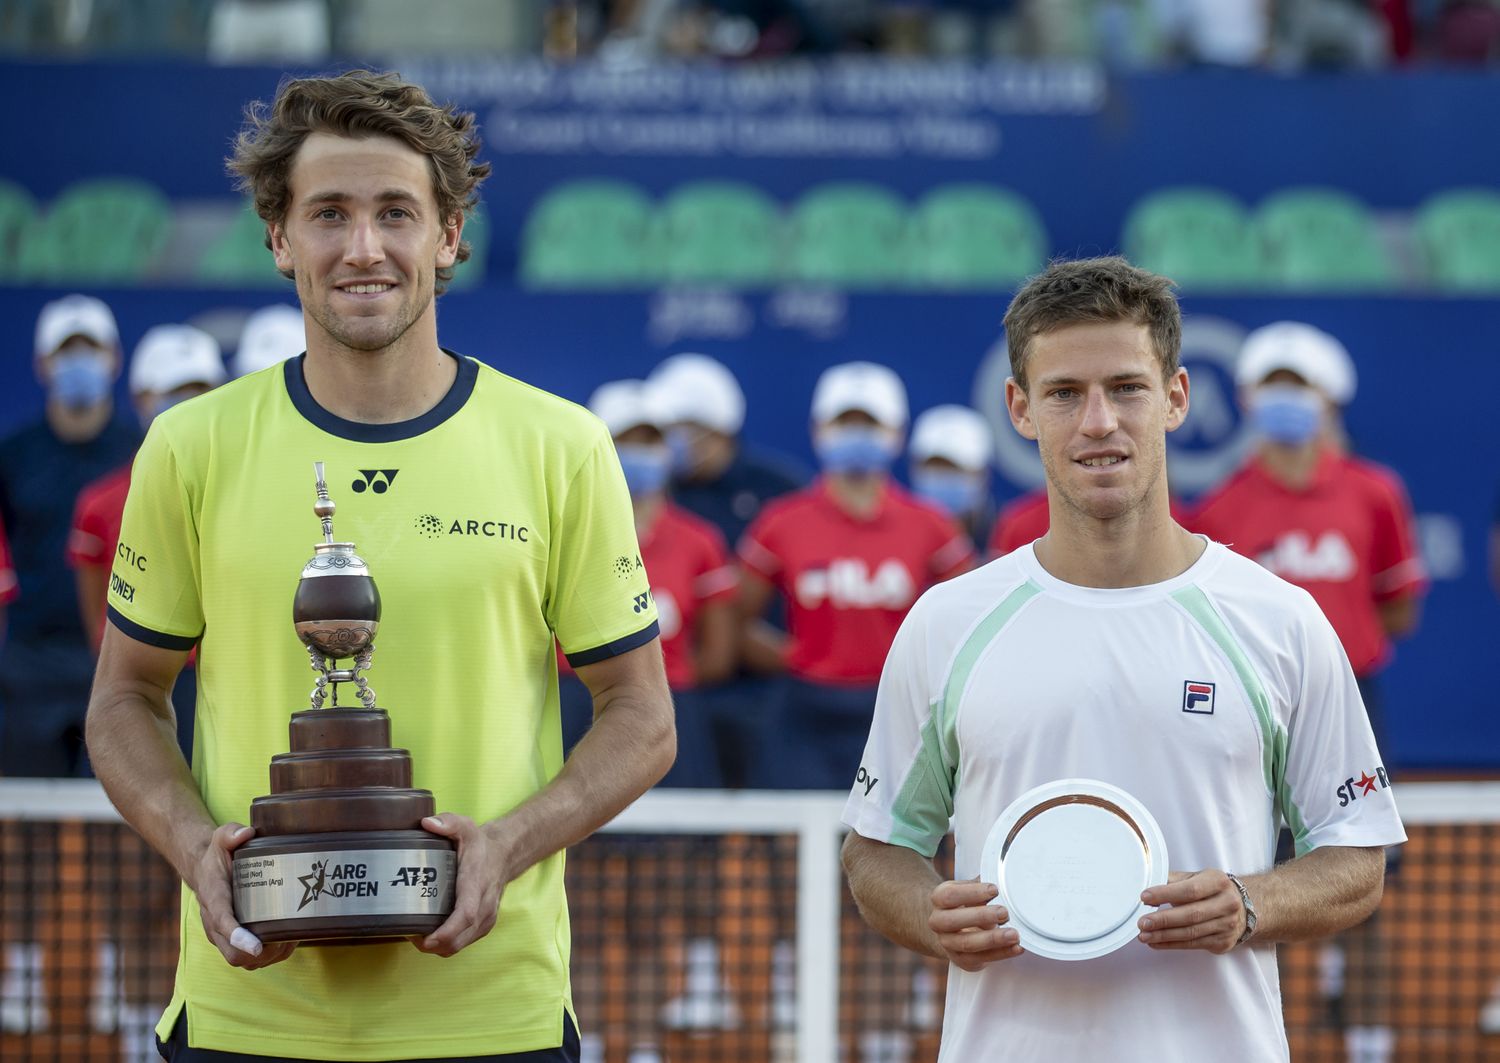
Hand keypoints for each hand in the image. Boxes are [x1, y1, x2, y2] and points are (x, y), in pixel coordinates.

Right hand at [192, 822, 296, 969]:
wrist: (203, 870)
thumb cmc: (217, 856)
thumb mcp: (221, 838)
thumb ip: (230, 834)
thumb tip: (246, 833)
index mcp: (213, 898)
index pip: (221, 922)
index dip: (238, 937)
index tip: (256, 946)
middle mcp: (214, 923)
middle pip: (232, 953)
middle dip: (261, 952)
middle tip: (287, 938)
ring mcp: (221, 936)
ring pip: (241, 960)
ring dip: (268, 956)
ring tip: (291, 938)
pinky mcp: (230, 941)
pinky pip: (248, 960)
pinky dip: (268, 956)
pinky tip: (286, 940)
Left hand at [414, 813, 506, 956]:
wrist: (506, 854)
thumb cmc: (481, 845)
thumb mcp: (466, 827)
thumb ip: (449, 822)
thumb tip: (427, 824)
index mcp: (477, 884)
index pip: (465, 915)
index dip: (444, 932)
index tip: (424, 938)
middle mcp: (484, 906)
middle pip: (459, 939)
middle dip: (433, 945)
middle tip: (409, 934)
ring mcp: (486, 918)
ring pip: (460, 945)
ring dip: (438, 947)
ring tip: (417, 934)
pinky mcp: (484, 925)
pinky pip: (463, 943)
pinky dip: (446, 944)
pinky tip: (432, 933)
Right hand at [928, 879, 1022, 970]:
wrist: (948, 928)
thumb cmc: (963, 904)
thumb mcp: (967, 889)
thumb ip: (980, 886)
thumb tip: (1004, 880)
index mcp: (938, 899)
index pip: (950, 895)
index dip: (972, 892)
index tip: (994, 890)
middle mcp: (938, 922)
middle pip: (954, 920)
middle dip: (981, 916)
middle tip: (1004, 913)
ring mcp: (947, 943)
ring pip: (967, 943)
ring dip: (993, 939)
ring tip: (1014, 934)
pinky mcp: (961, 960)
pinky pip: (980, 959)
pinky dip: (1001, 954)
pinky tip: (1016, 948)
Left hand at [1138, 869, 1246, 953]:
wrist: (1243, 908)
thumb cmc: (1211, 890)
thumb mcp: (1196, 878)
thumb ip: (1173, 881)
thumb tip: (1146, 885)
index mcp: (1218, 882)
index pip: (1190, 890)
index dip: (1166, 894)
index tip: (1145, 897)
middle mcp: (1227, 904)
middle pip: (1191, 914)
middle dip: (1163, 920)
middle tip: (1142, 922)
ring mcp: (1227, 925)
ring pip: (1191, 933)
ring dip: (1164, 935)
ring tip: (1143, 935)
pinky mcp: (1223, 942)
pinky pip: (1193, 945)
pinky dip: (1171, 944)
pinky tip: (1156, 942)